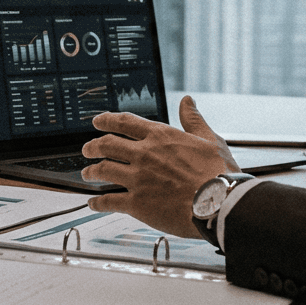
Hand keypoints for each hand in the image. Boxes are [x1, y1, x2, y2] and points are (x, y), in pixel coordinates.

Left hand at [80, 96, 237, 237]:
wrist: (218, 203)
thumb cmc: (218, 174)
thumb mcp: (209, 139)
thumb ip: (193, 120)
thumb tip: (187, 101)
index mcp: (160, 137)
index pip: (125, 122)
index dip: (107, 120)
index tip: (97, 121)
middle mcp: (144, 154)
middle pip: (107, 145)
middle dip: (92, 146)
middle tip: (87, 149)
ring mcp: (137, 178)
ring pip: (103, 170)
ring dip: (91, 172)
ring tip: (87, 174)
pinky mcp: (136, 203)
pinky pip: (109, 201)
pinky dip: (97, 202)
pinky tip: (93, 203)